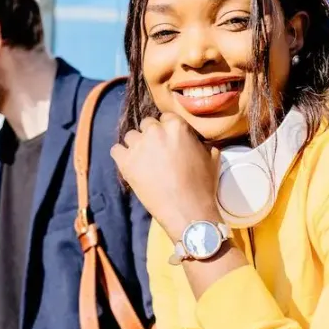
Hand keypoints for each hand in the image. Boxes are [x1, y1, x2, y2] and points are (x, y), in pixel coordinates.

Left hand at [110, 112, 222, 240]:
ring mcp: (138, 147)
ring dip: (136, 145)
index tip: (169, 141)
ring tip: (144, 161)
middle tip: (157, 152)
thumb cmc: (202, 186)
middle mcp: (155, 131)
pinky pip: (116, 150)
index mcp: (176, 126)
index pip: (166, 117)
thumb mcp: (212, 158)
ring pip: (131, 136)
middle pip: (147, 124)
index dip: (167, 130)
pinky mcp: (125, 163)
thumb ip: (203, 143)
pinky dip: (122, 156)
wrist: (188, 211)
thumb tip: (199, 141)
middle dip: (151, 136)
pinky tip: (130, 164)